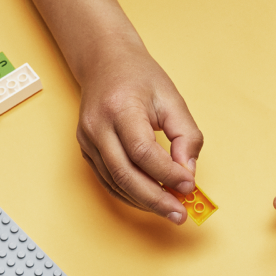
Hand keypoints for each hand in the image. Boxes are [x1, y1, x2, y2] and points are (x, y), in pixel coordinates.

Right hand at [76, 39, 203, 223]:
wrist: (104, 61)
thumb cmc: (140, 78)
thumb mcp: (173, 100)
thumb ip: (186, 137)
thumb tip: (187, 173)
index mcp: (120, 107)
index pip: (143, 151)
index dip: (167, 174)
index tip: (189, 186)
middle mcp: (98, 125)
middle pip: (126, 175)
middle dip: (156, 200)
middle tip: (180, 214)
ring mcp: (87, 139)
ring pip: (116, 183)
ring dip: (145, 202)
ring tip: (170, 210)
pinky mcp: (86, 150)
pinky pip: (109, 182)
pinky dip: (131, 196)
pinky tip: (151, 201)